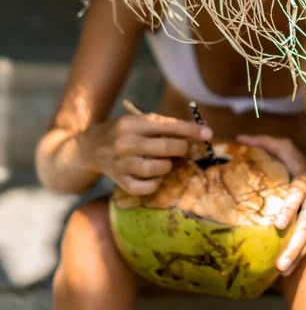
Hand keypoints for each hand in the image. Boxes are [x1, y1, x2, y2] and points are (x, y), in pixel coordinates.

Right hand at [82, 113, 212, 195]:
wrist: (93, 147)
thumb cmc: (126, 132)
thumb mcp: (141, 121)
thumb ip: (166, 126)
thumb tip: (200, 130)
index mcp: (133, 123)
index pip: (168, 126)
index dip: (190, 130)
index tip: (208, 133)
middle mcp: (126, 142)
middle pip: (165, 148)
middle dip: (182, 148)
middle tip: (185, 149)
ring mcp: (121, 163)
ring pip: (156, 169)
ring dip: (168, 166)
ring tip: (166, 162)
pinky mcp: (119, 181)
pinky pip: (144, 188)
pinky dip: (155, 183)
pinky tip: (155, 176)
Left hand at [237, 134, 305, 275]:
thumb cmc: (301, 160)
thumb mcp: (285, 147)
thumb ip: (263, 143)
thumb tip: (238, 138)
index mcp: (305, 180)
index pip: (297, 193)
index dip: (290, 207)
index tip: (279, 223)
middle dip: (296, 242)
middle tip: (281, 261)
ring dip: (298, 254)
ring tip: (282, 270)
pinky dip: (301, 255)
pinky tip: (287, 270)